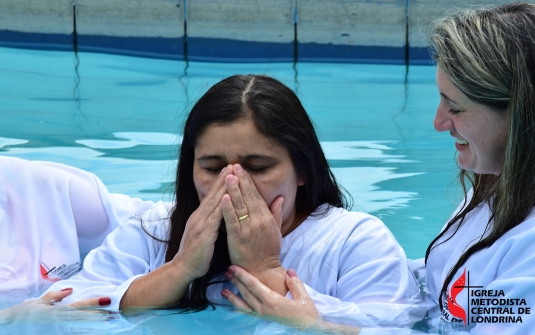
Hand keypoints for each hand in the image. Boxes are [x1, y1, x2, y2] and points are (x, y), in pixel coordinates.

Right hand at [0, 289, 115, 323]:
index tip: (109, 300)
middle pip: (86, 317)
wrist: (12, 325)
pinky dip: (85, 332)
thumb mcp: (40, 301)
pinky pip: (74, 333)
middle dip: (102, 316)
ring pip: (83, 327)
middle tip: (117, 314)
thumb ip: (56, 295)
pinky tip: (94, 331)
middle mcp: (62, 320)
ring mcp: (60, 329)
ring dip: (97, 325)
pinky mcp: (58, 333)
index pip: (82, 305)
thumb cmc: (26, 312)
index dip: (95, 302)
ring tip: (111, 322)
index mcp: (60, 310)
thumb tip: (70, 291)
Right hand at [173, 165, 232, 280]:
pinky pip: (214, 219)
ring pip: (214, 202)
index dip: (220, 182)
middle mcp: (199, 217)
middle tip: (233, 164)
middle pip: (213, 194)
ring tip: (232, 174)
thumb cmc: (197, 254)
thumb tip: (218, 215)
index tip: (230, 169)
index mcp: (200, 217)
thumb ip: (210, 223)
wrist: (183, 269)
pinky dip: (221, 208)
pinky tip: (227, 198)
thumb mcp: (204, 234)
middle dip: (223, 179)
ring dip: (223, 188)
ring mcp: (200, 225)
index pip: (212, 196)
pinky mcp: (204, 235)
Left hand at [221, 164, 285, 293]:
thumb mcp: (276, 231)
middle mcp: (259, 221)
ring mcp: (248, 229)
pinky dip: (227, 209)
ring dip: (233, 190)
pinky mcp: (238, 238)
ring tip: (227, 176)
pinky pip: (232, 221)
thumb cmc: (268, 252)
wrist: (262, 271)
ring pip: (239, 206)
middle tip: (233, 166)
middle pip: (248, 197)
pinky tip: (223, 197)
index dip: (249, 181)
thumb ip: (276, 213)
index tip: (242, 169)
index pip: (257, 195)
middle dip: (240, 180)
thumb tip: (279, 198)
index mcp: (267, 218)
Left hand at [222, 266, 319, 329]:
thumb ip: (295, 283)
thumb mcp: (304, 297)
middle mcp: (264, 309)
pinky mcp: (264, 319)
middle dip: (236, 281)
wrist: (309, 330)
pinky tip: (232, 307)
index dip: (242, 276)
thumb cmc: (307, 313)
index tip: (234, 267)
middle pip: (246, 293)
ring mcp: (263, 315)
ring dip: (233, 296)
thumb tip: (289, 271)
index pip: (253, 286)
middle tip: (227, 270)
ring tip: (223, 290)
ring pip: (244, 305)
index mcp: (272, 301)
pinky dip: (239, 309)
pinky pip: (248, 313)